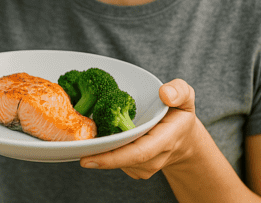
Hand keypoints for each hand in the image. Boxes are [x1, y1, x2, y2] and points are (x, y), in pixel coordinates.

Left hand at [80, 79, 199, 179]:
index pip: (138, 153)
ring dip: (99, 152)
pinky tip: (95, 139)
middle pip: (122, 160)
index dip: (113, 158)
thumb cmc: (179, 114)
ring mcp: (144, 166)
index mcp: (166, 139)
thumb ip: (179, 91)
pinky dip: (103, 153)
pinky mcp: (134, 168)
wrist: (182, 138)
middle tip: (74, 146)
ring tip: (82, 137)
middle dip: (97, 156)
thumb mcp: (186, 96)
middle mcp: (154, 158)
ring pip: (116, 162)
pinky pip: (116, 162)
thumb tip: (164, 93)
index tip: (88, 159)